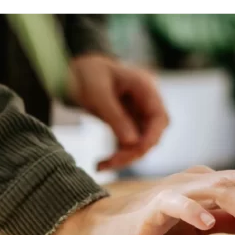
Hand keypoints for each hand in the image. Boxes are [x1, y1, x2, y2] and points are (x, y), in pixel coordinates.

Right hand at [50, 166, 234, 234]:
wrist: (100, 233)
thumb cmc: (147, 229)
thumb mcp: (198, 225)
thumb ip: (228, 221)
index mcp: (206, 184)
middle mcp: (194, 181)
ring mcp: (173, 191)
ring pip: (220, 189)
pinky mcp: (151, 208)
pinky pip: (176, 203)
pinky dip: (195, 211)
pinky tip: (206, 223)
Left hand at [68, 54, 168, 171]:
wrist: (74, 69)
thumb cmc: (87, 73)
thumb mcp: (97, 93)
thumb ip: (115, 116)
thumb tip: (132, 143)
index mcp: (145, 87)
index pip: (160, 118)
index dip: (151, 138)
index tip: (134, 151)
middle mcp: (145, 102)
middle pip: (152, 134)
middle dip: (134, 151)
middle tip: (110, 163)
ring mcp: (137, 113)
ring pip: (140, 142)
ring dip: (124, 157)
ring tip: (100, 166)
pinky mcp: (127, 123)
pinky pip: (128, 143)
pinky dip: (117, 155)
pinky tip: (101, 164)